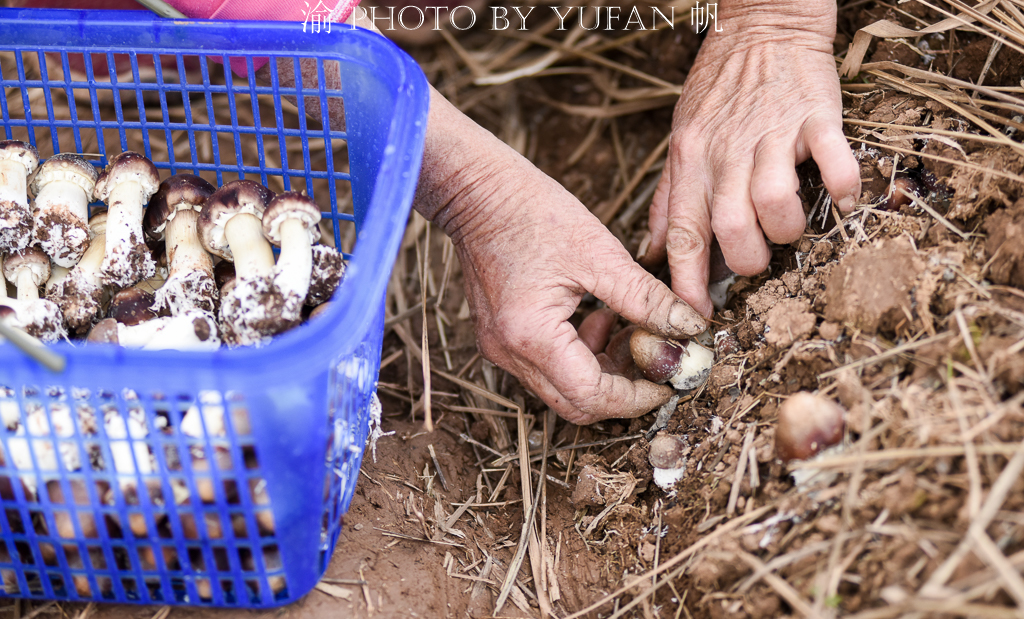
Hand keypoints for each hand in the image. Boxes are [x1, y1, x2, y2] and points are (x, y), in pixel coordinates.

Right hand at [417, 90, 705, 423]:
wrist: (477, 191)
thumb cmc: (532, 213)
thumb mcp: (600, 254)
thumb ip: (646, 298)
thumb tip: (690, 326)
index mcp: (532, 335)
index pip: (591, 396)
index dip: (636, 397)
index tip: (668, 382)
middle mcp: (509, 352)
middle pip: (574, 403)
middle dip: (621, 391)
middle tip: (657, 363)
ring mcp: (501, 347)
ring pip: (562, 387)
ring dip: (602, 371)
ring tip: (629, 330)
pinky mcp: (501, 336)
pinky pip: (547, 366)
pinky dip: (580, 355)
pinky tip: (601, 318)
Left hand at [643, 0, 860, 316]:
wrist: (762, 24)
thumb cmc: (719, 88)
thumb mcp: (680, 139)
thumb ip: (669, 196)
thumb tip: (652, 248)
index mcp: (690, 160)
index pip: (683, 232)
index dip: (688, 282)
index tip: (695, 316)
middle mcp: (726, 151)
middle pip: (732, 229)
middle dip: (749, 261)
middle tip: (759, 258)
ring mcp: (772, 133)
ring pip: (776, 205)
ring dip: (789, 230)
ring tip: (791, 223)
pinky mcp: (816, 116)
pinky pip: (833, 163)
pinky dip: (842, 189)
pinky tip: (840, 196)